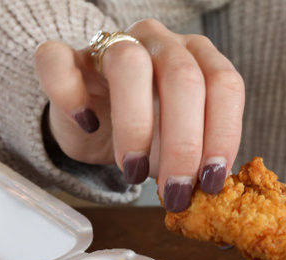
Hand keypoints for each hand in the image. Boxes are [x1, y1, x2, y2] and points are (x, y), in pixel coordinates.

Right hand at [34, 19, 243, 211]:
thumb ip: (203, 158)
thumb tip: (216, 190)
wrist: (101, 123)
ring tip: (134, 172)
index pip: (224, 85)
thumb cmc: (154, 133)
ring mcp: (114, 43)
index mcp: (201, 59)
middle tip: (176, 190)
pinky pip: (61, 62)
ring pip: (128, 64)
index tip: (212, 180)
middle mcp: (163, 43)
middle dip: (183, 144)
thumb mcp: (186, 146)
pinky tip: (88, 126)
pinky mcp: (67, 56)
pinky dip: (72, 96)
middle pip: (183, 78)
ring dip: (136, 126)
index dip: (223, 134)